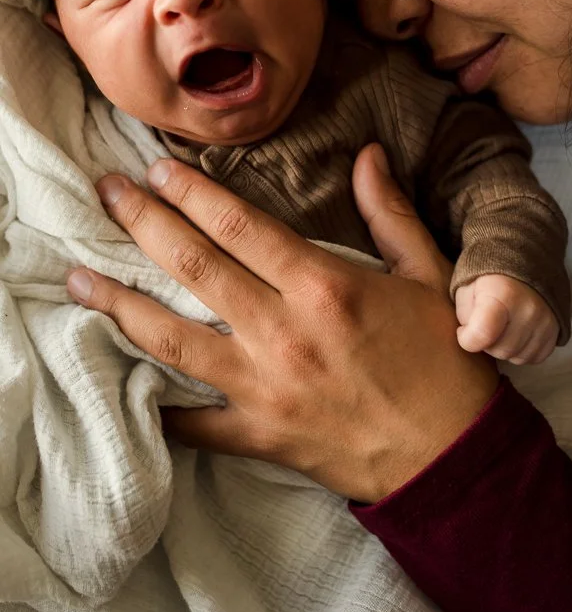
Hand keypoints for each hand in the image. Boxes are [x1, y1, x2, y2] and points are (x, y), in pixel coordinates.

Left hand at [66, 143, 497, 503]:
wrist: (455, 457)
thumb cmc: (445, 360)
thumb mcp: (429, 274)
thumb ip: (390, 212)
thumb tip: (369, 155)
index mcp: (325, 285)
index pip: (240, 225)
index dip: (192, 191)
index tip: (156, 169)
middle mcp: (285, 331)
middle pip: (194, 266)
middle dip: (142, 223)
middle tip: (105, 193)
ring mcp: (265, 386)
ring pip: (172, 338)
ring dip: (120, 304)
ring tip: (77, 278)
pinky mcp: (261, 433)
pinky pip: (193, 423)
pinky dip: (157, 406)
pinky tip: (123, 385)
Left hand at [455, 275, 557, 364]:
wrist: (523, 264)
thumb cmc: (488, 279)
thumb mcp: (466, 289)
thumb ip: (465, 316)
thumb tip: (471, 339)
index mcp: (504, 294)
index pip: (482, 334)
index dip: (467, 339)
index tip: (464, 331)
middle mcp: (529, 310)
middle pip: (500, 350)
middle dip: (486, 344)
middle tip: (483, 326)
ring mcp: (546, 322)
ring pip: (516, 357)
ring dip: (504, 348)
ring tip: (500, 328)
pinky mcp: (556, 332)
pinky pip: (533, 357)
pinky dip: (521, 350)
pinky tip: (515, 334)